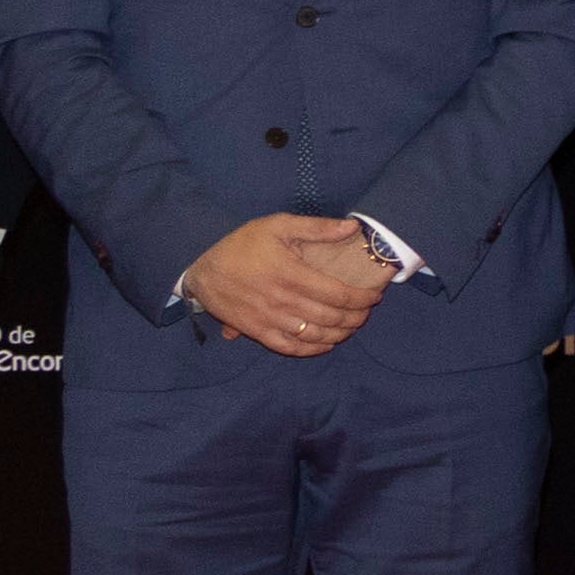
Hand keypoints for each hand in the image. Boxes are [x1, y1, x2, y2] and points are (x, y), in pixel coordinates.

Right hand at [189, 215, 385, 355]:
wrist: (200, 267)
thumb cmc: (241, 244)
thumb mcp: (277, 225)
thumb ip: (316, 228)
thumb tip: (351, 227)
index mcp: (292, 275)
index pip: (339, 294)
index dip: (363, 298)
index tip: (374, 296)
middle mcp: (283, 301)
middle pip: (332, 318)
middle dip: (356, 317)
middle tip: (366, 311)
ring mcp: (269, 320)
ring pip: (315, 335)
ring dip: (339, 334)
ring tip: (351, 326)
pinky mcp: (256, 332)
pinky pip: (289, 348)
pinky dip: (311, 350)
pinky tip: (325, 344)